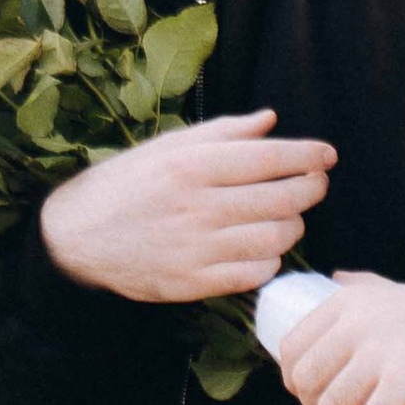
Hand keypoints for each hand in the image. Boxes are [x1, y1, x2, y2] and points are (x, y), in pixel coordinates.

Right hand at [42, 111, 334, 303]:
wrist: (76, 238)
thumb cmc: (126, 184)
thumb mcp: (167, 147)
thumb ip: (222, 133)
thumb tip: (270, 121)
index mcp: (191, 165)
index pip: (269, 158)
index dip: (307, 156)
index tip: (327, 155)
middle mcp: (197, 206)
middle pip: (282, 199)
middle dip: (311, 189)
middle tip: (315, 183)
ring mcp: (196, 248)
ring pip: (275, 238)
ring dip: (293, 225)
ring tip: (288, 216)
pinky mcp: (193, 282)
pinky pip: (254, 273)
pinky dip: (270, 259)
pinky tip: (263, 247)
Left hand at [279, 272, 404, 404]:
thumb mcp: (394, 289)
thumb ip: (361, 285)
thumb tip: (333, 278)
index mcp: (347, 301)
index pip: (291, 349)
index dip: (295, 382)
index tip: (316, 397)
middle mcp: (355, 323)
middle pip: (307, 384)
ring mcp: (379, 353)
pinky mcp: (404, 383)